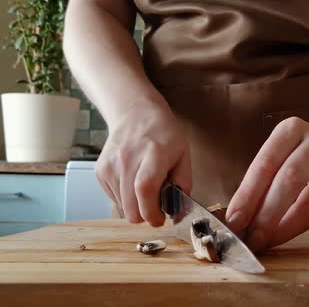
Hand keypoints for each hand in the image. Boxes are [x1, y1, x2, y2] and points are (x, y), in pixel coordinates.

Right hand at [95, 100, 191, 226]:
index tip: (160, 218)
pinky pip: (114, 199)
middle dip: (145, 215)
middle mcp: (127, 160)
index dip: (152, 211)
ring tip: (145, 187)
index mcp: (153, 154)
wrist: (134, 114)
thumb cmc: (163, 134)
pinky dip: (126, 198)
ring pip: (122, 208)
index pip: (145, 189)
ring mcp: (110, 166)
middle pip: (130, 206)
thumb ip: (183, 182)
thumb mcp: (183, 154)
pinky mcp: (100, 172)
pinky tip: (133, 182)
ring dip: (136, 206)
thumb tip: (178, 209)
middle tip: (156, 206)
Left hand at [225, 117, 308, 251]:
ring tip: (264, 241)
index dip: (248, 195)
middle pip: (290, 179)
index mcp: (291, 130)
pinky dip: (296, 228)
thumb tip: (237, 219)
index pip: (266, 163)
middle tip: (249, 238)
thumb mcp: (277, 152)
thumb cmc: (295, 154)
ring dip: (283, 227)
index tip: (234, 221)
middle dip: (266, 214)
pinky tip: (280, 236)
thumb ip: (259, 180)